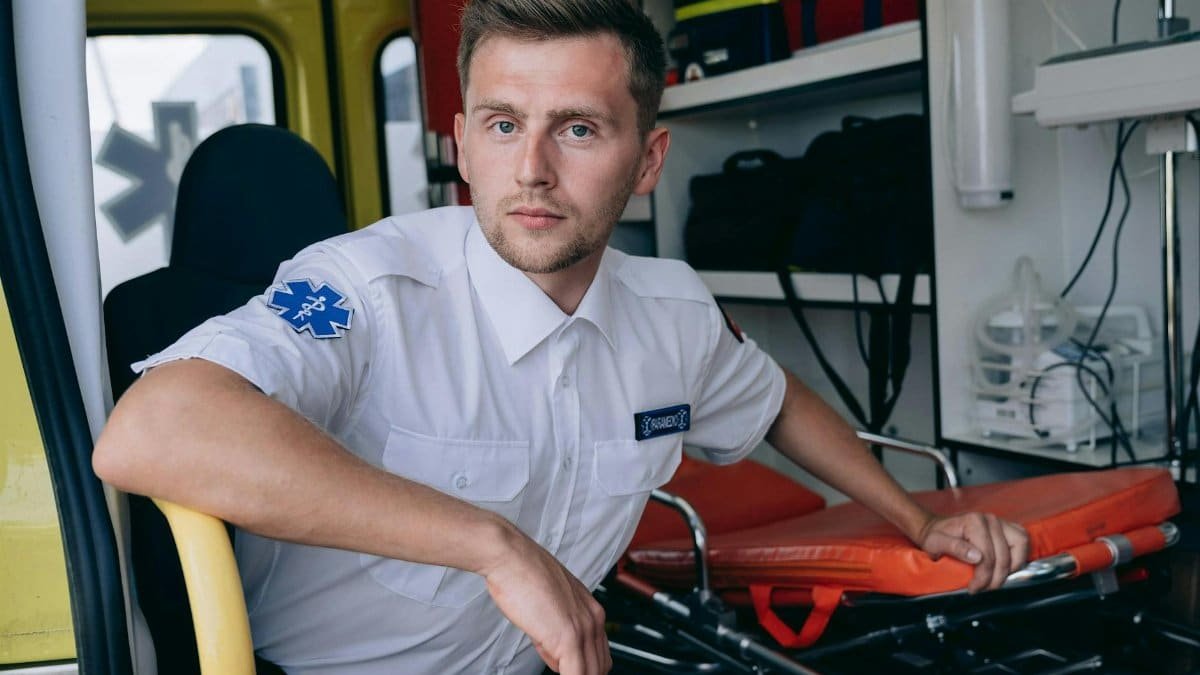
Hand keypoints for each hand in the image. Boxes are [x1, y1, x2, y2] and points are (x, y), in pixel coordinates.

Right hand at [480, 526, 609, 673]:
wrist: (511, 558)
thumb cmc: (522, 575)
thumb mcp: (549, 606)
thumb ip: (557, 633)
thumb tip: (557, 658)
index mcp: (591, 610)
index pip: (599, 653)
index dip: (585, 668)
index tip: (569, 670)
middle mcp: (593, 619)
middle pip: (600, 666)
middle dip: (582, 674)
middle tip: (562, 672)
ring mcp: (583, 629)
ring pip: (591, 673)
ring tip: (558, 673)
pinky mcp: (568, 637)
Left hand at [917, 512, 1028, 592]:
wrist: (937, 529)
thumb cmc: (936, 536)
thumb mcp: (936, 543)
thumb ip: (955, 548)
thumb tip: (977, 557)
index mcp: (973, 522)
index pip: (987, 555)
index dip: (983, 576)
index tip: (974, 588)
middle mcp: (989, 519)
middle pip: (1004, 555)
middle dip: (996, 577)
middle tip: (984, 588)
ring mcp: (1000, 522)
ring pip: (1019, 546)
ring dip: (1010, 568)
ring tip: (995, 579)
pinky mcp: (1007, 527)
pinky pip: (1022, 541)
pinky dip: (1018, 557)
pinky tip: (1006, 568)